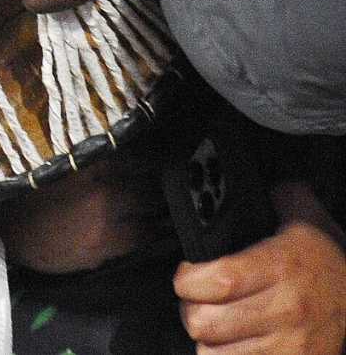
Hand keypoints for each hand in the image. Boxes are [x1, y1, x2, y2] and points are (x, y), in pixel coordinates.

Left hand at [175, 198, 345, 354]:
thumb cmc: (333, 265)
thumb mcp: (309, 221)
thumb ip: (282, 195)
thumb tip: (263, 180)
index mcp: (281, 268)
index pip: (214, 281)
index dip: (187, 280)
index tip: (188, 275)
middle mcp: (285, 309)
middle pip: (204, 322)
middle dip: (190, 309)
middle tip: (196, 300)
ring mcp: (289, 344)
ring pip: (213, 352)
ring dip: (208, 338)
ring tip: (216, 323)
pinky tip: (233, 343)